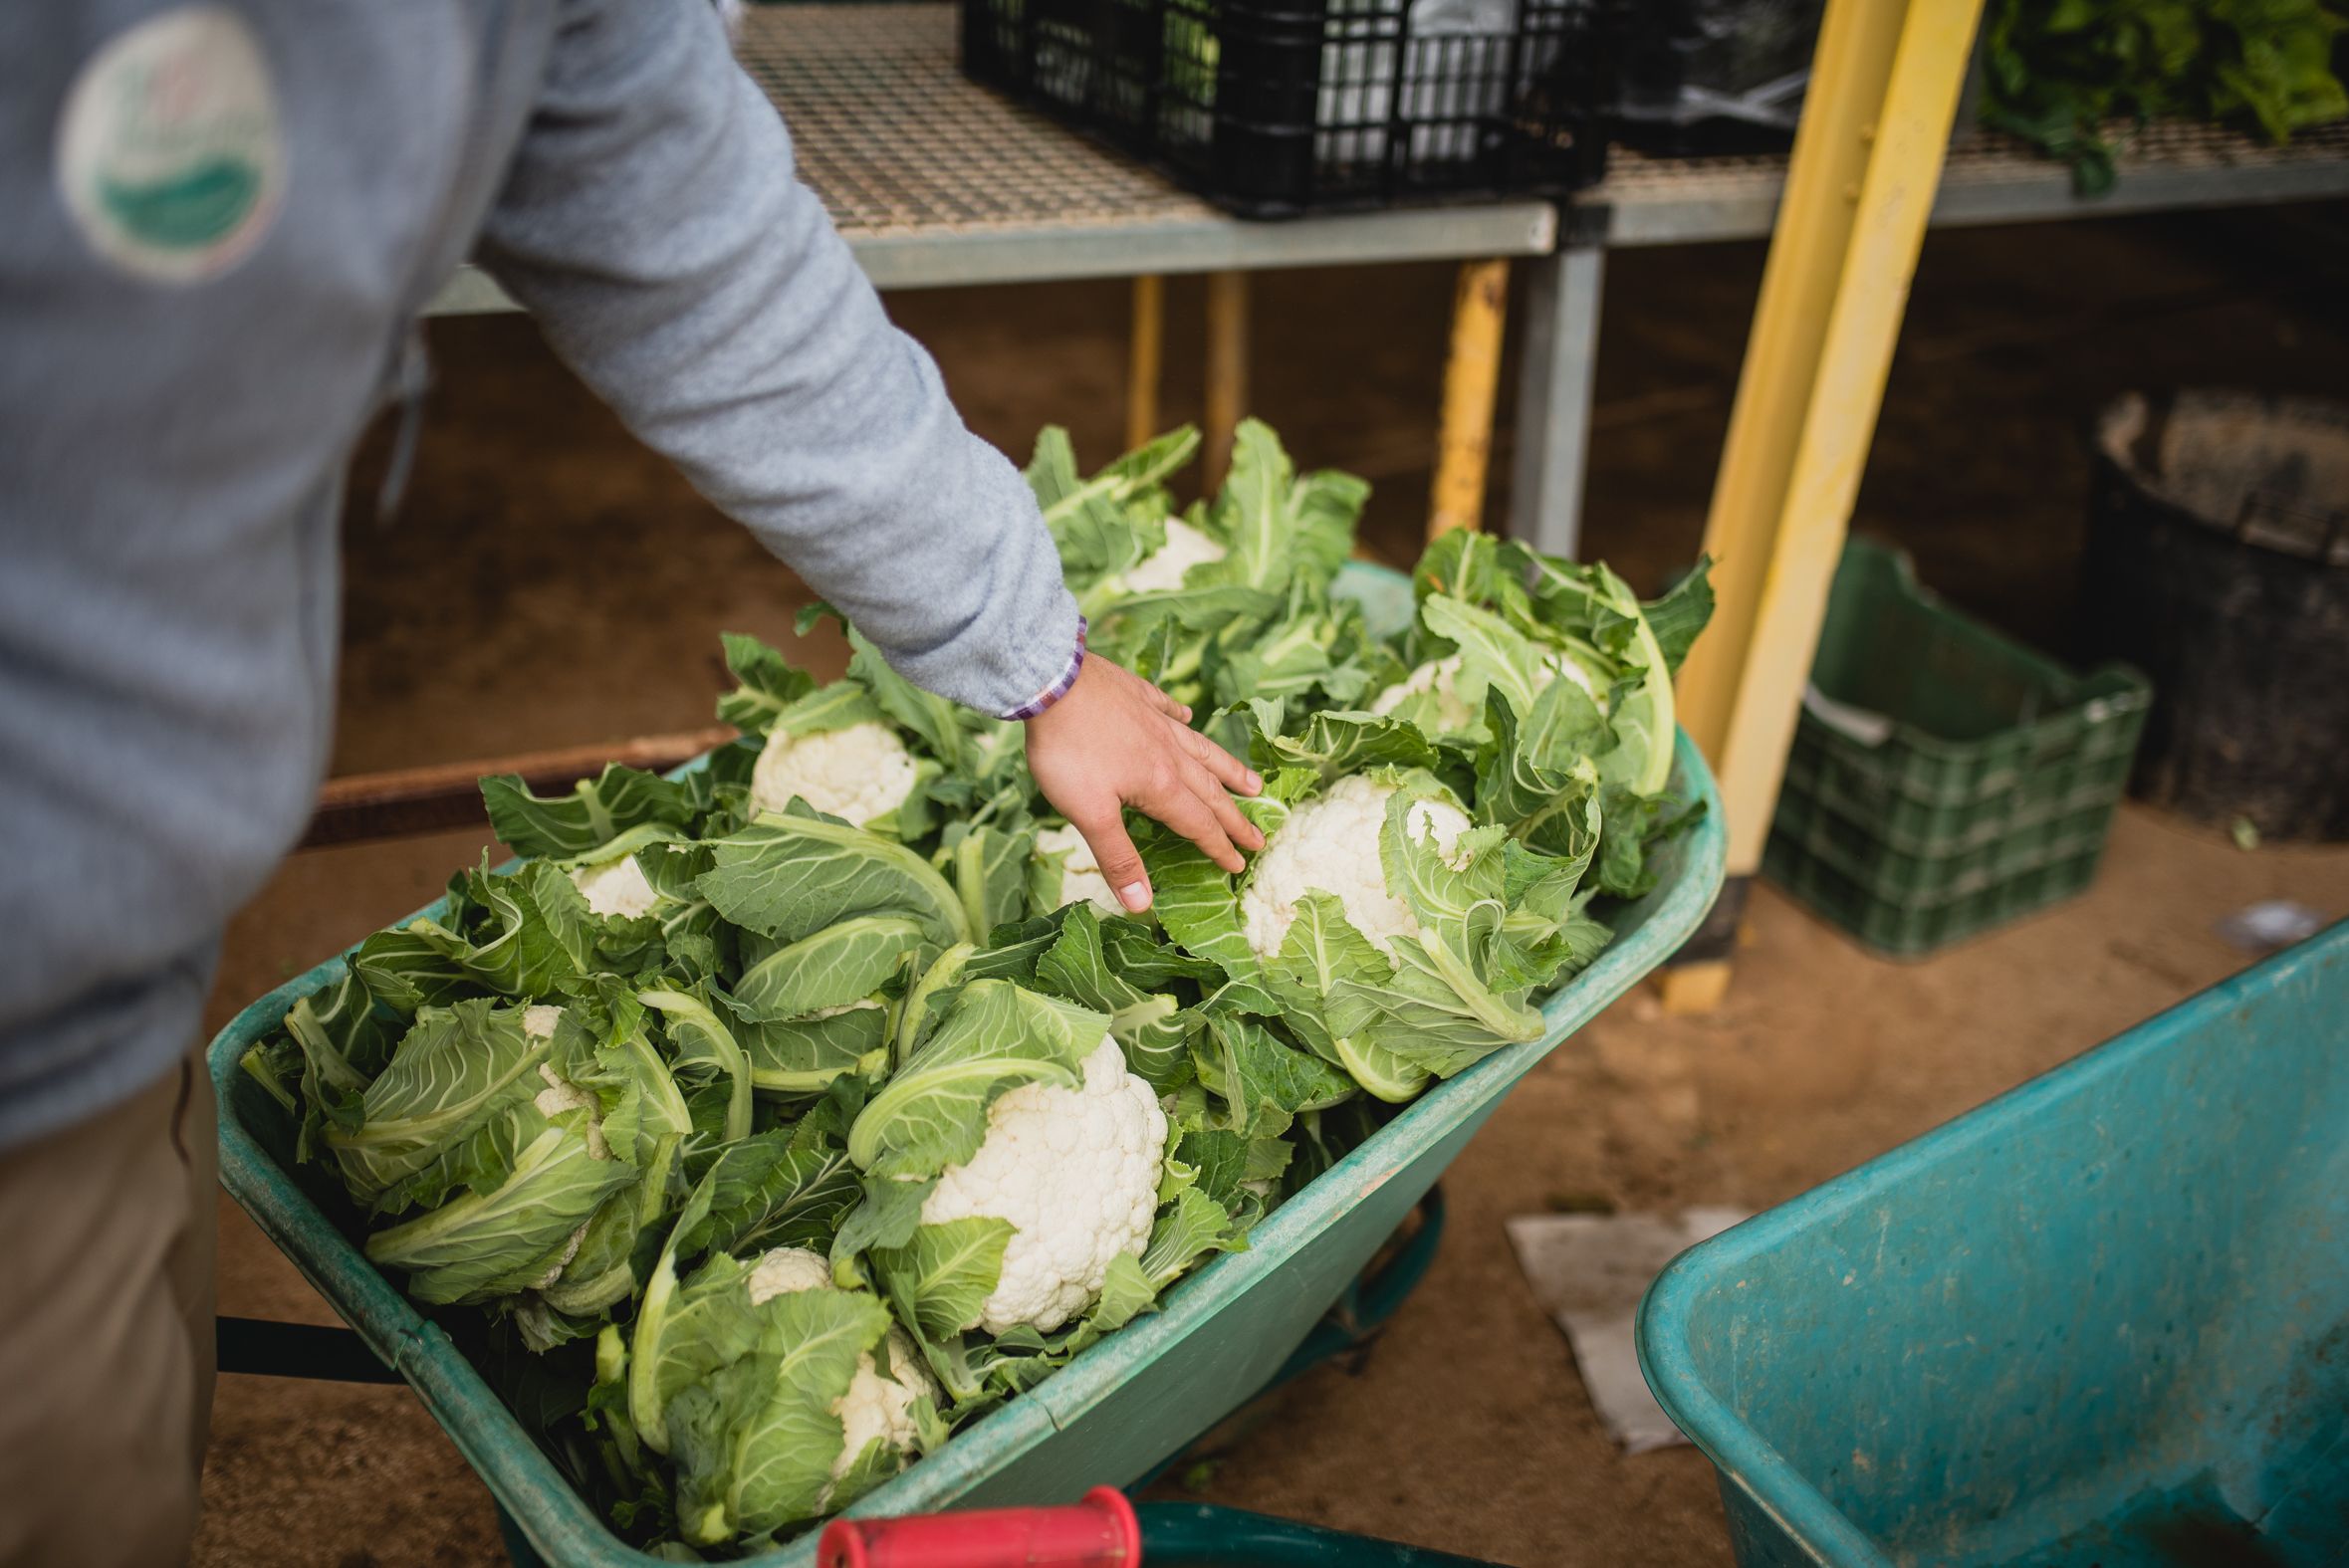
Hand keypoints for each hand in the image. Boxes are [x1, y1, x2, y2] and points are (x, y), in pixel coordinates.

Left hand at [1024, 655, 1263, 912]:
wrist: (1051, 681)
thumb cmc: (1067, 751)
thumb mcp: (1088, 813)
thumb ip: (1118, 857)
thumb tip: (1142, 906)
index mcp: (1160, 785)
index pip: (1198, 824)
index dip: (1218, 847)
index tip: (1239, 865)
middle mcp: (1168, 753)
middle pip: (1210, 790)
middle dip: (1235, 817)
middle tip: (1260, 836)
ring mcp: (1155, 721)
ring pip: (1202, 750)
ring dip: (1228, 769)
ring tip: (1252, 783)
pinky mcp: (1137, 695)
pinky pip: (1168, 709)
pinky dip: (1181, 718)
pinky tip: (1186, 717)